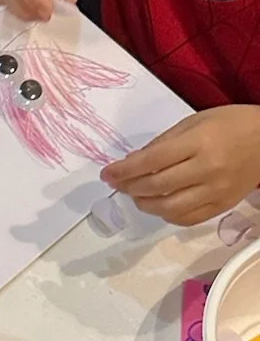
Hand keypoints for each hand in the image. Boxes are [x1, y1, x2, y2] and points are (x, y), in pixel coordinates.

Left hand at [101, 105, 259, 224]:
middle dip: (130, 187)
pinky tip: (159, 205)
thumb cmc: (231, 124)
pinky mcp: (222, 206)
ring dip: (145, 204)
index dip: (125, 170)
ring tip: (136, 195)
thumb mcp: (195, 121)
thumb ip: (163, 142)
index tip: (108, 174)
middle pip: (157, 186)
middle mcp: (208, 169)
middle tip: (118, 184)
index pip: (153, 160)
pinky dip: (167, 215)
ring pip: (169, 208)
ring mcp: (216, 191)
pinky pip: (187, 219)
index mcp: (200, 142)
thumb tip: (132, 162)